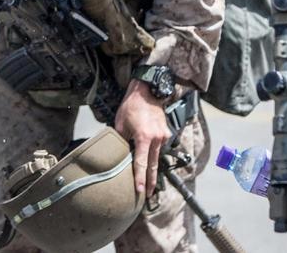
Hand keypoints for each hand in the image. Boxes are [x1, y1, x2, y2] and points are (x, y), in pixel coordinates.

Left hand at [114, 80, 170, 196]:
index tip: (141, 191)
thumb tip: (120, 153)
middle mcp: (156, 139)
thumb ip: (121, 141)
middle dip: (151, 181)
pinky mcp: (166, 133)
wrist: (147, 92)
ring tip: (150, 181)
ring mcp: (163, 136)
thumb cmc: (132, 106)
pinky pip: (160, 147)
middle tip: (149, 194)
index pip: (141, 163)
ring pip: (157, 156)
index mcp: (144, 138)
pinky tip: (151, 157)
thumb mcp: (120, 124)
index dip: (140, 179)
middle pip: (153, 165)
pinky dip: (154, 153)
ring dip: (153, 167)